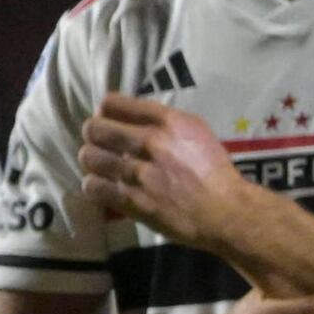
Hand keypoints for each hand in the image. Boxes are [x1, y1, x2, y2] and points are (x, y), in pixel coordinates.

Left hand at [77, 96, 254, 245]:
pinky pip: (92, 186)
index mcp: (168, 121)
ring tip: (102, 165)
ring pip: (89, 157)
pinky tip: (105, 186)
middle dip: (94, 134)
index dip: (104, 110)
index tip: (107, 118)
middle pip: (94, 128)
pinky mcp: (130, 200)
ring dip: (92, 160)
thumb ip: (162, 121)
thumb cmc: (213, 170)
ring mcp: (137, 172)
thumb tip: (130, 117)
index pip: (114, 103)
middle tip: (100, 143)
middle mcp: (150, 142)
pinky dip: (95, 185)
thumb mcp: (194, 131)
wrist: (224, 211)